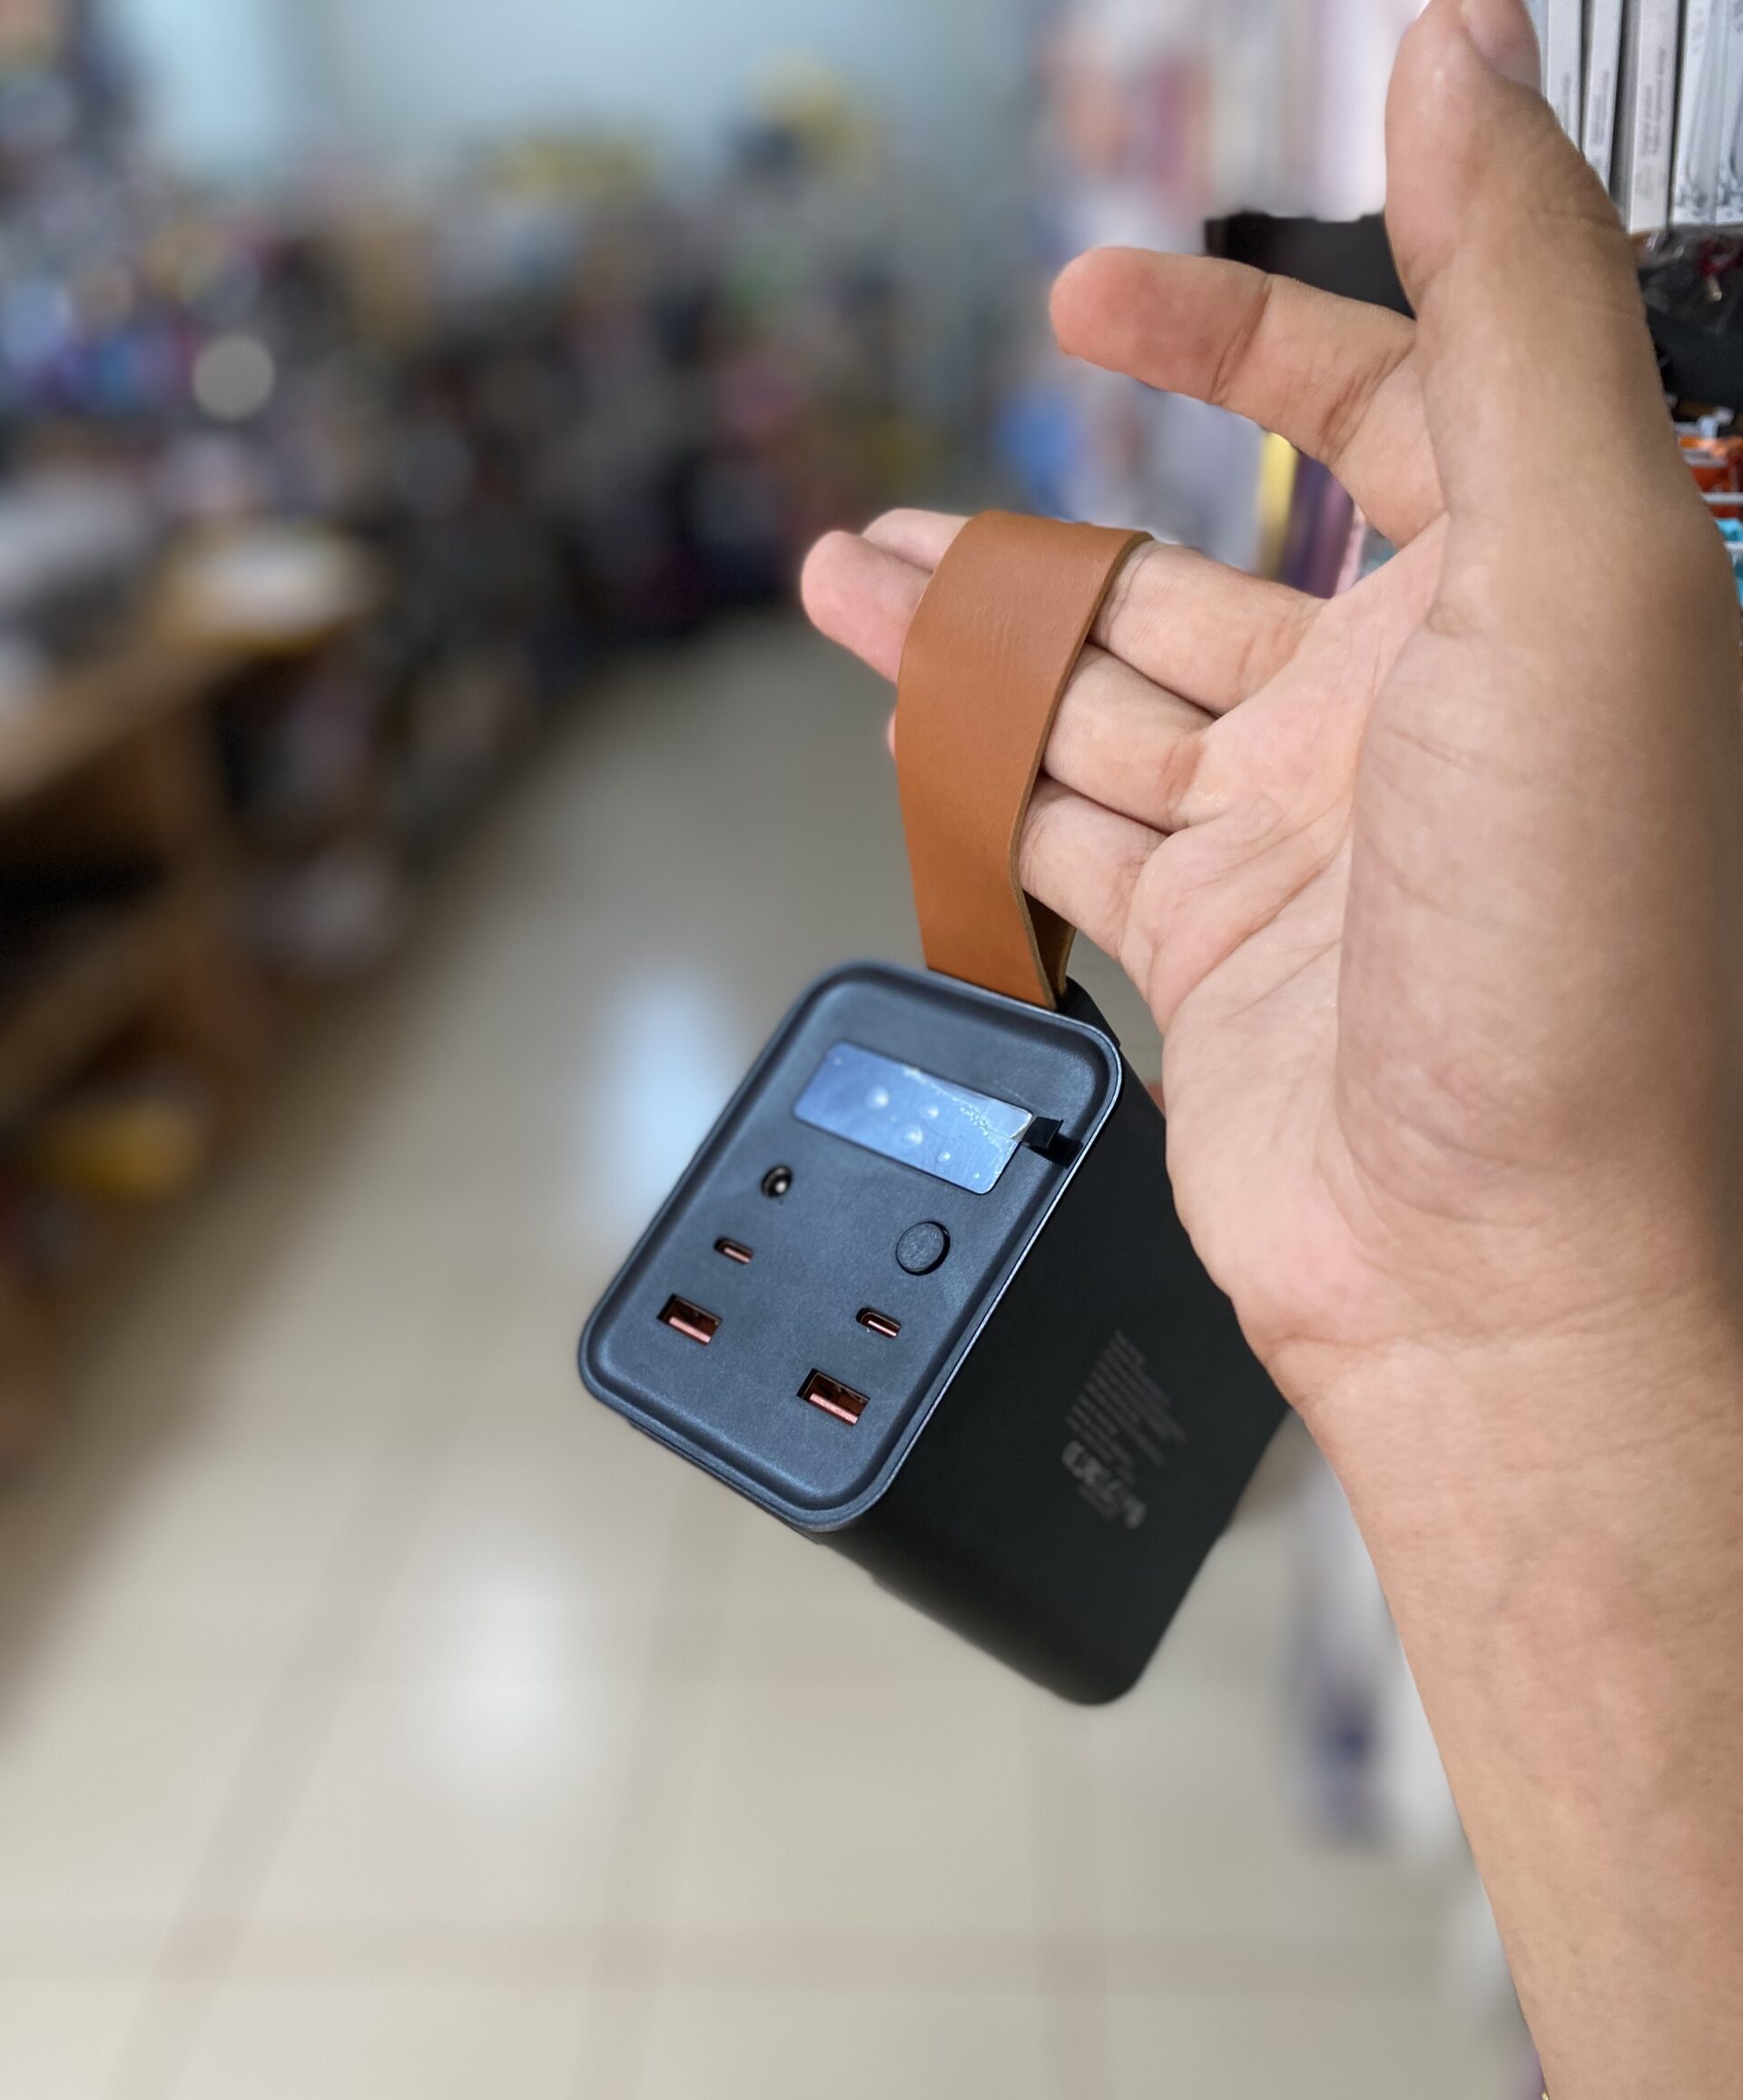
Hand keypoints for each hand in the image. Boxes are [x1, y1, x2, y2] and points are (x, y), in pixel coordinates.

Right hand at [803, 0, 1742, 1440]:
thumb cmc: (1575, 944)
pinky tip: (905, 721)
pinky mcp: (1216, 954)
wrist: (1501, 1263)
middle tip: (910, 501)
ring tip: (847, 575)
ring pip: (1105, 697)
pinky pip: (1072, 826)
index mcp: (1528, 601)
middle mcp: (1416, 713)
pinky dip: (984, 771)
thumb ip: (1518, 301)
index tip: (1098, 291)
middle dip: (1051, 520)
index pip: (1387, 402)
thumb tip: (1465, 46)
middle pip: (1200, 569)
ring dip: (978, 634)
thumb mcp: (1578, 570)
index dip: (1244, 328)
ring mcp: (1304, 842)